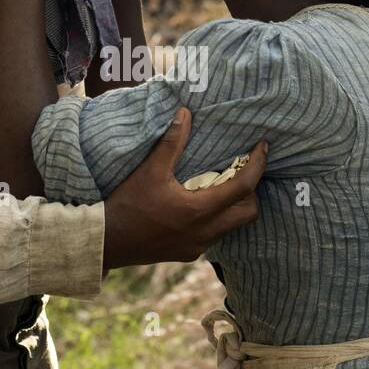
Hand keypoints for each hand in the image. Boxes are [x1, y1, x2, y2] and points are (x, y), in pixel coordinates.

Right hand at [102, 107, 267, 268]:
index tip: (262, 147)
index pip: (243, 187)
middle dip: (251, 191)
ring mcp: (198, 246)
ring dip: (234, 205)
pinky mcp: (188, 254)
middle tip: (242, 170)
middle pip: (248, 213)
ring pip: (232, 226)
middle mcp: (205, 232)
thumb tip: (185, 113)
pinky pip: (215, 235)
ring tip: (223, 184)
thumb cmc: (128, 204)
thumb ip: (171, 142)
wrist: (107, 242)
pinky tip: (201, 205)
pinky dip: (217, 218)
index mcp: (199, 210)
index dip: (257, 165)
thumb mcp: (150, 170)